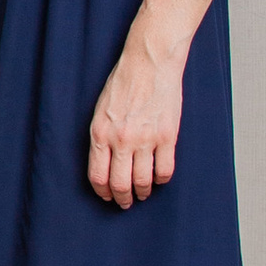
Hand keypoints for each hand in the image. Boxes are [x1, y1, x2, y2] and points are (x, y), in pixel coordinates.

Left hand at [87, 35, 185, 208]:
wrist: (148, 63)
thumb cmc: (123, 83)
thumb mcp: (100, 110)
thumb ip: (102, 137)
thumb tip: (105, 164)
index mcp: (100, 133)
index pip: (98, 176)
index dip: (103, 192)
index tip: (107, 196)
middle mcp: (121, 139)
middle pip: (120, 184)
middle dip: (122, 199)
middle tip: (125, 202)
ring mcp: (146, 139)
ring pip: (143, 181)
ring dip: (142, 192)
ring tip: (143, 193)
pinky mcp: (167, 136)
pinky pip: (165, 170)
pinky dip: (161, 179)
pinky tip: (158, 177)